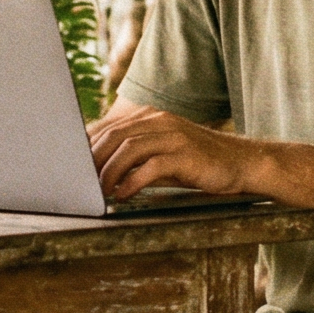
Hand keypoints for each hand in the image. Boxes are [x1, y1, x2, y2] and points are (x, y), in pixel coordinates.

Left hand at [88, 102, 261, 200]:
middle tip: (82, 184)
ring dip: (109, 173)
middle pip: (113, 136)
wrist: (239, 162)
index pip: (108, 127)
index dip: (87, 148)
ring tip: (101, 191)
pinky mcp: (184, 154)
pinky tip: (124, 194)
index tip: (74, 169)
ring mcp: (172, 136)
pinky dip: (132, 182)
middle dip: (94, 162)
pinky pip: (151, 166)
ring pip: (128, 149)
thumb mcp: (162, 153)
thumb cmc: (196, 162)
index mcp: (150, 117)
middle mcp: (158, 121)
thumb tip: (99, 170)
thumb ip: (134, 155)